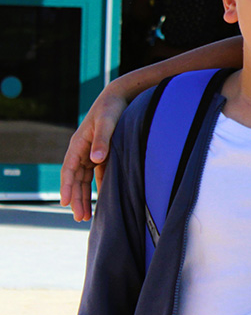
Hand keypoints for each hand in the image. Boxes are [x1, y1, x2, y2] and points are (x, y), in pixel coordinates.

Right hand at [60, 89, 126, 220]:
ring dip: (85, 197)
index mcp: (78, 144)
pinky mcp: (102, 154)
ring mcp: (91, 153)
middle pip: (76, 179)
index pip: (69, 170)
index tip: (66, 203)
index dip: (67, 187)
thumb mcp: (107, 123)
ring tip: (86, 216)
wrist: (120, 97)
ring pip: (85, 180)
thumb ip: (102, 141)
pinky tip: (100, 200)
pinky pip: (96, 174)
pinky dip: (97, 187)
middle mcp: (82, 151)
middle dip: (77, 199)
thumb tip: (94, 160)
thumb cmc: (112, 108)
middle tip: (80, 218)